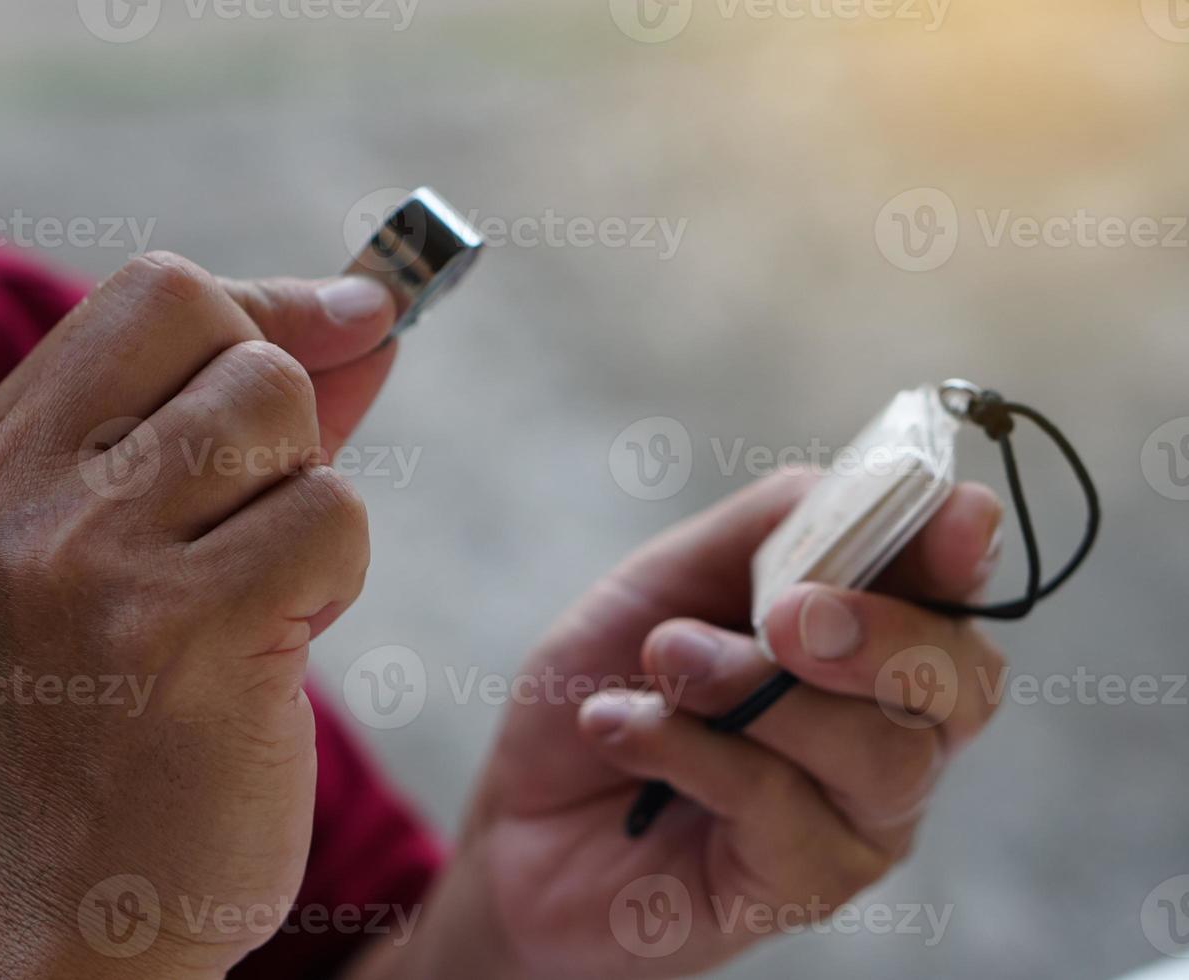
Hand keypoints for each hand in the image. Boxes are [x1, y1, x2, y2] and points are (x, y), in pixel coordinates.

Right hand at [0, 255, 397, 977]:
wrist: (80, 908)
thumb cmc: (130, 716)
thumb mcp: (143, 545)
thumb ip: (242, 410)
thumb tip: (369, 304)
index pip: (155, 291)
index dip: (261, 313)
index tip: (319, 361)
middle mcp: (19, 502)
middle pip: (228, 331)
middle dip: (286, 417)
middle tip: (250, 521)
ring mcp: (92, 565)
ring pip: (282, 408)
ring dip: (310, 499)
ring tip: (257, 592)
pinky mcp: (185, 630)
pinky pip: (333, 514)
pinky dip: (338, 574)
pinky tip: (281, 645)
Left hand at [391, 470, 1006, 979]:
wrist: (518, 813)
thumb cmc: (605, 687)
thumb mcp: (668, 581)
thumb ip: (768, 530)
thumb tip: (864, 482)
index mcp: (871, 637)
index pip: (958, 590)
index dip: (966, 552)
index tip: (954, 522)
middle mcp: (894, 730)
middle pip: (963, 681)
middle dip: (880, 632)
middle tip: (781, 614)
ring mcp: (860, 817)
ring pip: (881, 753)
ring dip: (753, 691)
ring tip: (660, 662)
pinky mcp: (806, 886)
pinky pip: (785, 810)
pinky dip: (690, 751)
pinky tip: (619, 729)